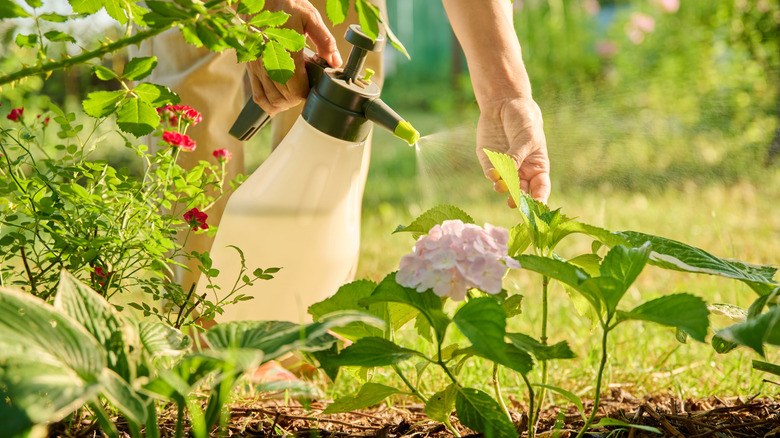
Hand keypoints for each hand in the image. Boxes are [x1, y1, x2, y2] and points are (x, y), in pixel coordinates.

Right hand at [245, 0, 341, 115]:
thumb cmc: (285, 4)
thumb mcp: (310, 17)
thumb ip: (325, 41)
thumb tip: (335, 62)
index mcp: (286, 51)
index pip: (296, 89)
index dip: (307, 93)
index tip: (314, 87)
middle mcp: (269, 63)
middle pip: (285, 98)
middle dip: (298, 99)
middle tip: (307, 88)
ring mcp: (258, 67)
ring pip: (271, 100)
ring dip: (285, 103)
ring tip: (295, 94)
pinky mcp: (251, 67)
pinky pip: (257, 94)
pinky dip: (268, 103)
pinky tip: (278, 102)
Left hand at [476, 97, 550, 205]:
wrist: (505, 104)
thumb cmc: (524, 121)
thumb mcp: (527, 137)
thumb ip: (518, 156)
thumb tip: (508, 175)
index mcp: (536, 167)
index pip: (540, 188)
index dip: (539, 199)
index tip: (536, 207)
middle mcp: (520, 171)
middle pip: (520, 191)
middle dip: (517, 199)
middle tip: (513, 203)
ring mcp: (504, 168)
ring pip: (503, 184)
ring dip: (502, 187)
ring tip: (501, 187)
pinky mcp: (489, 161)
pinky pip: (490, 172)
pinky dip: (491, 175)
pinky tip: (493, 174)